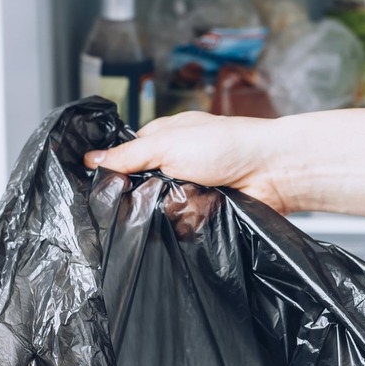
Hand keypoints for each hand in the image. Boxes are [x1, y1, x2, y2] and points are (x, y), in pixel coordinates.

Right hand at [85, 112, 293, 214]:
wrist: (271, 170)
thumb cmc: (226, 144)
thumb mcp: (167, 143)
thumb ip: (128, 154)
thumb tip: (93, 158)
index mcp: (164, 140)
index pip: (126, 159)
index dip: (116, 172)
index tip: (107, 184)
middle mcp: (176, 164)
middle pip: (141, 190)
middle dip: (144, 196)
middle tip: (154, 191)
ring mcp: (191, 189)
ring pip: (161, 211)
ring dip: (169, 209)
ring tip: (186, 198)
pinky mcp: (206, 212)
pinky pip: (184, 225)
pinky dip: (190, 221)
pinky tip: (201, 211)